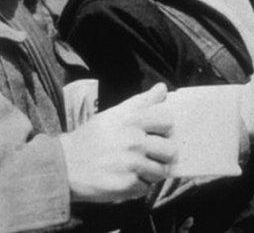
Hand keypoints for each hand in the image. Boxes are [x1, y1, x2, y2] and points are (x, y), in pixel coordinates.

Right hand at [59, 83, 175, 202]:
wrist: (62, 166)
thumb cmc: (91, 138)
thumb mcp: (113, 115)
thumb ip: (141, 102)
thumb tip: (162, 88)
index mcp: (132, 121)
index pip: (167, 122)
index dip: (164, 129)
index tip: (156, 133)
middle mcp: (134, 141)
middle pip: (170, 150)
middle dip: (162, 154)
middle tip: (149, 154)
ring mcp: (131, 164)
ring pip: (161, 171)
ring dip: (152, 171)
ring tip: (136, 168)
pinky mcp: (126, 185)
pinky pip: (146, 187)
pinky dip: (138, 185)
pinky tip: (125, 178)